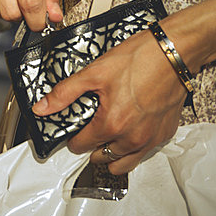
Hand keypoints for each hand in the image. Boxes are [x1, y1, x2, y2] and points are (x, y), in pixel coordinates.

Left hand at [32, 28, 185, 173]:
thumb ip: (65, 93)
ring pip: (125, 162)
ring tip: (107, 134)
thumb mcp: (93, 73)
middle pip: (103, 158)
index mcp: (112, 124)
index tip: (73, 130)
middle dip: (92, 147)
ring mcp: (151, 138)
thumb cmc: (139, 59)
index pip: (81, 147)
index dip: (72, 138)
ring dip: (113, 153)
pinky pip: (145, 151)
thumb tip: (42, 107)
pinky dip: (134, 146)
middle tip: (90, 129)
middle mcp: (133, 137)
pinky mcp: (165, 133)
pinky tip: (129, 127)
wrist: (173, 52)